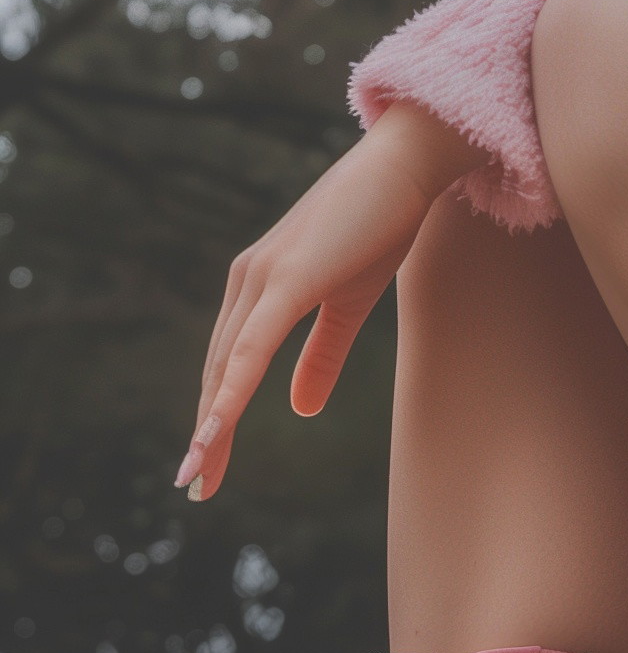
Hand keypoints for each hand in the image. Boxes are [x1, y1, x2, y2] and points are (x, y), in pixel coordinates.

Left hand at [177, 105, 479, 500]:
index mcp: (259, 288)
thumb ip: (322, 356)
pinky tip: (217, 429)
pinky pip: (252, 348)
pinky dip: (232, 392)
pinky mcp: (287, 280)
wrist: (405, 166)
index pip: (229, 364)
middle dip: (207, 434)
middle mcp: (248, 281)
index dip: (217, 416)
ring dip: (212, 425)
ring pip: (227, 367)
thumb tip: (300, 410)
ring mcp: (262, 277)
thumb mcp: (349, 303)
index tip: (207, 465)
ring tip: (200, 475)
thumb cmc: (379, 225)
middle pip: (219, 372)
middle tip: (197, 487)